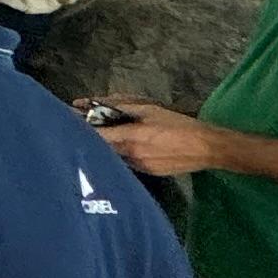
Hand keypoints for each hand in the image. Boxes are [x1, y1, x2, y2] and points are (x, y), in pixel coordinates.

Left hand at [93, 100, 214, 176]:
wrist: (207, 148)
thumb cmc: (179, 125)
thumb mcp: (151, 110)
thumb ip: (124, 108)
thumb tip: (101, 104)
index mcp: (131, 138)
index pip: (97, 136)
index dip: (82, 129)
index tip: (70, 122)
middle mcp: (131, 155)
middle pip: (103, 148)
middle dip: (93, 138)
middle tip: (85, 129)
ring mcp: (139, 167)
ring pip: (115, 157)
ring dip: (108, 148)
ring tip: (106, 137)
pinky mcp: (148, 173)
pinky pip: (127, 163)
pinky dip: (122, 155)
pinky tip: (125, 148)